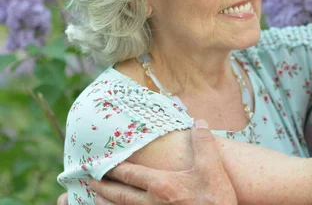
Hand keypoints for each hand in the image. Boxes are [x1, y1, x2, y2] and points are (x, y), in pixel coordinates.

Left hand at [89, 120, 236, 204]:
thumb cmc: (216, 198)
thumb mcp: (212, 168)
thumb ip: (203, 143)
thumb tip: (199, 122)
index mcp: (162, 185)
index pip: (130, 174)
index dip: (114, 168)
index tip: (101, 163)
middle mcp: (152, 203)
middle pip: (120, 194)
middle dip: (104, 187)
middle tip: (90, 181)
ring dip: (106, 204)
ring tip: (95, 198)